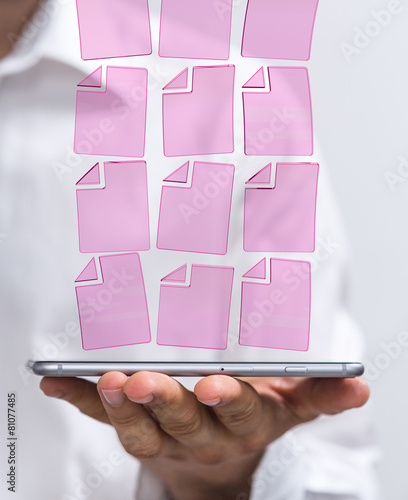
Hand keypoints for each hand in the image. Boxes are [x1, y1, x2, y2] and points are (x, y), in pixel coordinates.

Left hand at [40, 372, 368, 499]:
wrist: (219, 457)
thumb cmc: (252, 419)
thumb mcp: (290, 410)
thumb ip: (318, 394)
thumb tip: (358, 386)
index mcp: (242, 424)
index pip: (238, 413)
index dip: (228, 400)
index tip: (216, 385)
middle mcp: (200, 435)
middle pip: (182, 420)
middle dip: (165, 402)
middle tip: (145, 381)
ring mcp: (164, 437)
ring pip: (140, 427)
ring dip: (122, 406)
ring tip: (109, 380)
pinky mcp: (136, 431)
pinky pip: (104, 420)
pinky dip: (81, 400)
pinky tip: (59, 383)